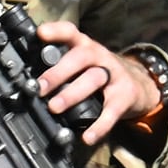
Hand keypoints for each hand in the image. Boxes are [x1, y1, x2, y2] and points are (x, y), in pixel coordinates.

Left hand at [33, 22, 163, 147]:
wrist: (139, 85)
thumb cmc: (101, 74)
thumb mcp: (83, 63)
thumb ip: (60, 66)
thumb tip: (28, 79)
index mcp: (85, 47)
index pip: (71, 33)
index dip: (56, 31)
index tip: (40, 33)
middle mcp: (100, 57)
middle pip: (80, 58)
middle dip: (58, 72)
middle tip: (40, 86)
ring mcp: (114, 75)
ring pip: (93, 79)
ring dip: (72, 94)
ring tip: (54, 107)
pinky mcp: (125, 96)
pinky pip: (111, 111)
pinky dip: (99, 125)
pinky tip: (87, 136)